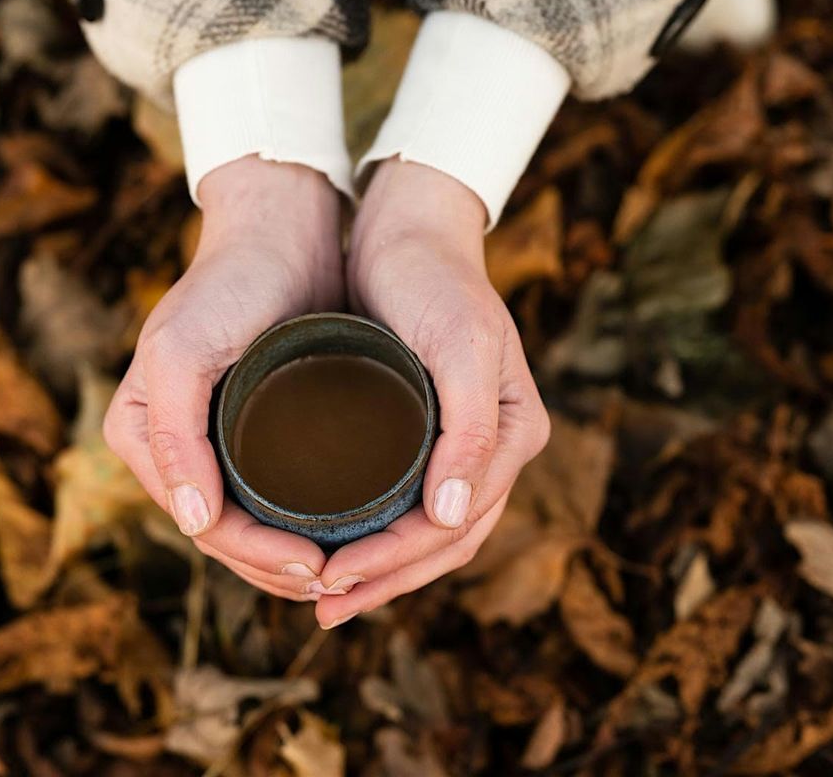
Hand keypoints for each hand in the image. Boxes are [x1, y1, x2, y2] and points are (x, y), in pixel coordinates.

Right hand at [104, 156, 342, 599]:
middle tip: (339, 578)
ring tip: (346, 568)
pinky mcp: (248, 425)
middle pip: (224, 535)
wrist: (277, 228)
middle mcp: (168, 444)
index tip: (318, 565)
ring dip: (289, 556)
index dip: (256, 558)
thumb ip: (171, 435)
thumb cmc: (229, 282)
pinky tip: (340, 535)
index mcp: (139, 434)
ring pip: (249, 524)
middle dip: (276, 568)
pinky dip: (299, 522)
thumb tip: (193, 523)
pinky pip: (270, 494)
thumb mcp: (182, 351)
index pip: (201, 524)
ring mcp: (208, 437)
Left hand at [313, 159, 550, 627]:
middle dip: (383, 581)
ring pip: (424, 532)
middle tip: (319, 606)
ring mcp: (461, 439)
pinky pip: (405, 500)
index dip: (396, 565)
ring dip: (377, 570)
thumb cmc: (435, 278)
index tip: (333, 579)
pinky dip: (373, 532)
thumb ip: (470, 431)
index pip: (456, 528)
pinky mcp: (425, 427)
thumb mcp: (461, 344)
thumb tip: (452, 517)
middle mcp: (492, 446)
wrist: (409, 225)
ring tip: (320, 593)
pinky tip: (333, 543)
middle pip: (442, 543)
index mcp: (513, 434)